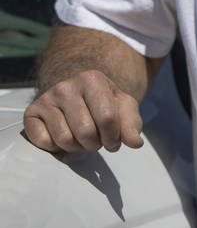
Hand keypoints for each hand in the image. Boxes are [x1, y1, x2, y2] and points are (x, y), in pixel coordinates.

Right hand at [23, 69, 144, 153]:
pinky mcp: (30, 113)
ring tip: (82, 140)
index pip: (107, 118)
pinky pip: (44, 142)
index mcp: (92, 79)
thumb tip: (136, 143)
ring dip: (77, 148)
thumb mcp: (123, 108)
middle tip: (98, 142)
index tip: (114, 141)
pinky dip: (57, 148)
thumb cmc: (104, 103)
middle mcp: (66, 86)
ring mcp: (46, 99)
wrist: (76, 93)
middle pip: (86, 132)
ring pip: (64, 139)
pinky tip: (64, 138)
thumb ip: (132, 125)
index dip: (114, 137)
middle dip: (96, 144)